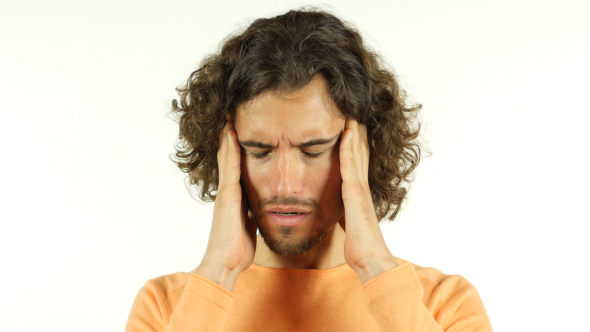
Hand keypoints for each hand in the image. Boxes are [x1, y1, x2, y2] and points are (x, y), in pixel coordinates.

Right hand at [193, 116, 256, 291]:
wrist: (225, 264)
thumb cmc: (237, 250)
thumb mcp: (250, 226)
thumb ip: (253, 215)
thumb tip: (262, 210)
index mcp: (235, 197)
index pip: (238, 165)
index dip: (239, 147)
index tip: (243, 129)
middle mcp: (228, 190)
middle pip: (229, 155)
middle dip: (231, 135)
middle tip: (232, 113)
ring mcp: (226, 191)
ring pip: (227, 155)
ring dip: (228, 135)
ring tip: (229, 114)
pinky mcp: (227, 194)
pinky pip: (229, 165)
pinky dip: (229, 148)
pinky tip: (231, 132)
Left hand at [338, 118, 398, 284]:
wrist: (371, 259)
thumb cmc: (361, 246)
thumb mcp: (349, 225)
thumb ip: (346, 215)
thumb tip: (341, 215)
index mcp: (359, 193)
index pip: (358, 161)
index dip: (356, 143)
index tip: (351, 125)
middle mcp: (361, 186)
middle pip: (361, 151)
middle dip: (357, 131)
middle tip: (355, 109)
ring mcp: (359, 188)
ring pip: (357, 152)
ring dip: (354, 131)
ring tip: (351, 111)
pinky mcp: (355, 192)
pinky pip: (350, 164)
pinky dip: (349, 146)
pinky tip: (348, 131)